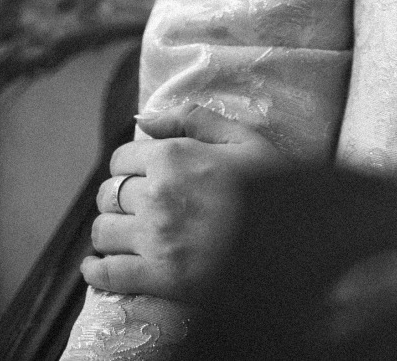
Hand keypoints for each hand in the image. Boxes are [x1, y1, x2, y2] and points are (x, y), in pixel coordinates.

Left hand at [80, 108, 282, 300]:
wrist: (300, 241)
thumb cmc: (275, 188)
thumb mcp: (243, 138)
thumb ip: (190, 119)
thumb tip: (141, 119)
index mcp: (174, 156)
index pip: (121, 158)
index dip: (130, 167)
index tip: (142, 177)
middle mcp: (157, 194)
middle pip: (109, 194)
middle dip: (119, 199)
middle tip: (137, 208)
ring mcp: (156, 238)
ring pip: (103, 232)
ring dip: (109, 232)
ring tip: (126, 236)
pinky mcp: (160, 278)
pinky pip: (108, 274)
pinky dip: (96, 272)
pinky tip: (97, 268)